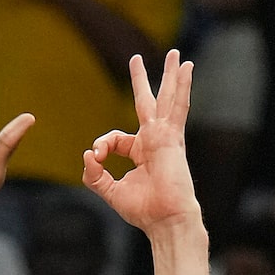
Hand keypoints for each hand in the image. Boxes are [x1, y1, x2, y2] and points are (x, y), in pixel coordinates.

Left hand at [83, 51, 196, 236]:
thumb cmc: (143, 210)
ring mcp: (165, 137)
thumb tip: (87, 154)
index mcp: (139, 152)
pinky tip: (187, 68)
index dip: (101, 145)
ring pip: (166, 99)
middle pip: (147, 103)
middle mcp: (153, 141)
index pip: (115, 138)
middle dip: (142, 81)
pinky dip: (183, 87)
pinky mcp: (172, 137)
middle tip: (136, 59)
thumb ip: (95, 175)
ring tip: (176, 55)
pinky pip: (178, 106)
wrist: (164, 219)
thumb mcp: (110, 191)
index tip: (95, 157)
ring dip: (170, 76)